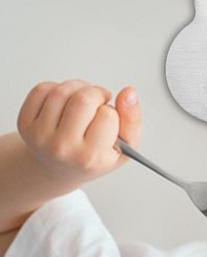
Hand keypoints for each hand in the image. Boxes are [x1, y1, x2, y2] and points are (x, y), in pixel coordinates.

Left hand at [16, 79, 141, 186]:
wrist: (58, 169)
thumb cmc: (94, 156)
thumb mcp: (124, 147)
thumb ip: (132, 120)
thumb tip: (129, 93)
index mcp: (90, 156)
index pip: (108, 115)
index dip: (112, 112)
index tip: (109, 120)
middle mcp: (63, 148)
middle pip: (84, 99)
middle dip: (96, 93)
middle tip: (99, 101)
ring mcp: (40, 136)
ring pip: (62, 91)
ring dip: (78, 87)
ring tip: (83, 99)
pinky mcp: (24, 123)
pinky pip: (42, 89)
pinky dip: (56, 88)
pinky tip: (64, 101)